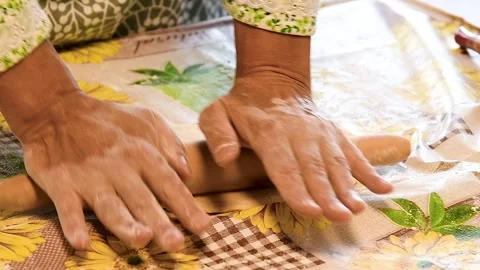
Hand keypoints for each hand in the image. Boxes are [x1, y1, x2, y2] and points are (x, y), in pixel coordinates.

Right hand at [0, 42, 209, 250]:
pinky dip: (73, 225)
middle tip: (176, 244)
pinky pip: (67, 208)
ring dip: (124, 224)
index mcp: (142, 153)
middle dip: (160, 222)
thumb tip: (186, 173)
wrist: (57, 110)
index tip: (203, 227)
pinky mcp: (61, 183)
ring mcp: (89, 177)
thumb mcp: (146, 119)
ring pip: (110, 206)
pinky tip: (81, 243)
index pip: (169, 184)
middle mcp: (119, 168)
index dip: (186, 206)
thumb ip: (170, 143)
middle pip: (142, 199)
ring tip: (141, 240)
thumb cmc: (109, 118)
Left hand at [199, 22, 392, 222]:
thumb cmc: (242, 105)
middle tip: (339, 217)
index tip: (309, 210)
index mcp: (269, 132)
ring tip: (357, 209)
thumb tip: (227, 158)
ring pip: (336, 163)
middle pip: (314, 169)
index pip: (284, 166)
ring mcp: (320, 132)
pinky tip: (384, 189)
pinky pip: (353, 152)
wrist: (272, 80)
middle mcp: (300, 133)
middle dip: (327, 195)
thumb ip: (218, 135)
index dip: (297, 190)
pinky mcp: (334, 132)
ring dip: (348, 187)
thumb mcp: (216, 113)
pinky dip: (369, 171)